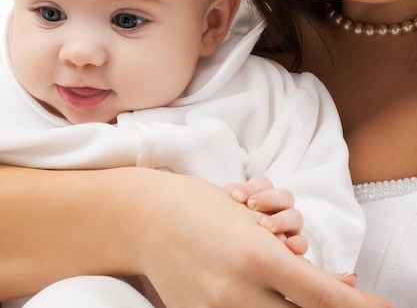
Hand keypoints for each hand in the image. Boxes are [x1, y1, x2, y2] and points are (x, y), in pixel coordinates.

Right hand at [135, 170, 392, 307]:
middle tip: (345, 296)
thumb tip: (335, 283)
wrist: (146, 218)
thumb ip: (290, 254)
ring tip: (299, 287)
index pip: (319, 296)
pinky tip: (269, 296)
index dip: (355, 306)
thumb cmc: (201, 205)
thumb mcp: (251, 222)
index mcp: (256, 256)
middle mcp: (238, 292)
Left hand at [225, 176, 306, 254]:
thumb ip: (231, 202)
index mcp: (263, 197)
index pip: (264, 184)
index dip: (252, 187)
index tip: (236, 197)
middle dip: (268, 198)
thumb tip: (228, 195)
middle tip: (251, 205)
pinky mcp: (296, 247)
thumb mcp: (231, 214)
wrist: (240, 257)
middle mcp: (280, 210)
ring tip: (265, 226)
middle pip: (284, 196)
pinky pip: (302, 243)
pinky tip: (288, 247)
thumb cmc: (234, 231)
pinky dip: (298, 243)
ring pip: (295, 217)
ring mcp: (290, 228)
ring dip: (281, 220)